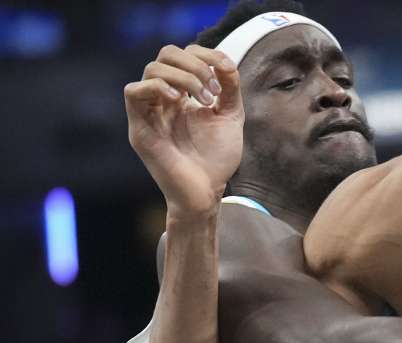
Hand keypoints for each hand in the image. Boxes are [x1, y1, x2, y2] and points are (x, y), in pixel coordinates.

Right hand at [124, 44, 242, 217]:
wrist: (207, 191)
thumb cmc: (217, 158)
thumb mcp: (230, 116)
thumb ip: (230, 88)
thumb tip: (225, 62)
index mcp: (182, 94)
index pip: (183, 55)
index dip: (205, 55)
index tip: (225, 74)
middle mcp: (163, 99)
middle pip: (165, 55)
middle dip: (194, 64)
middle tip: (213, 91)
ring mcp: (149, 112)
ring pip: (152, 69)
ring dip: (184, 78)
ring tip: (205, 101)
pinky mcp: (140, 127)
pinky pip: (134, 92)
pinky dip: (159, 88)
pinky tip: (181, 101)